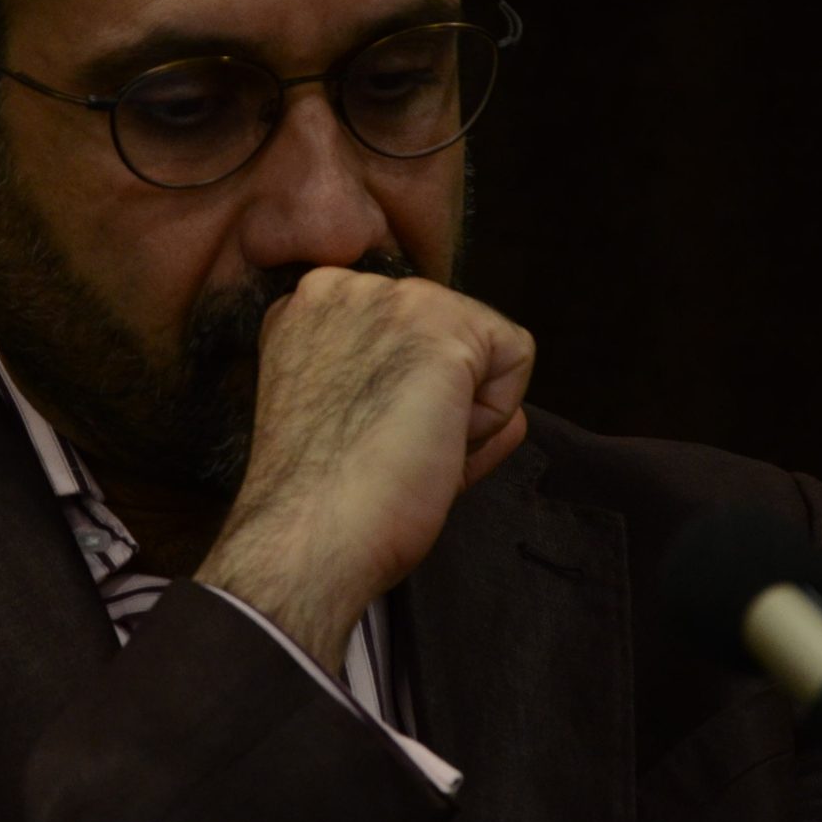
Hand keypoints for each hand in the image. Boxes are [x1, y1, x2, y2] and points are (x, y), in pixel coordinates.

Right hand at [192, 269, 535, 670]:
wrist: (309, 536)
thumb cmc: (323, 500)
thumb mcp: (350, 420)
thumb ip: (407, 389)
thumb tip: (508, 412)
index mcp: (306, 308)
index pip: (400, 332)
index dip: (400, 395)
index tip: (365, 437)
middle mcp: (342, 286)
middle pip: (444, 331)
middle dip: (438, 398)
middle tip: (390, 449)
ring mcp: (392, 298)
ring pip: (481, 343)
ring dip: (464, 409)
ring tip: (410, 446)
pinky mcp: (442, 324)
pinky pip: (515, 357)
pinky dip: (494, 414)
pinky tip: (439, 440)